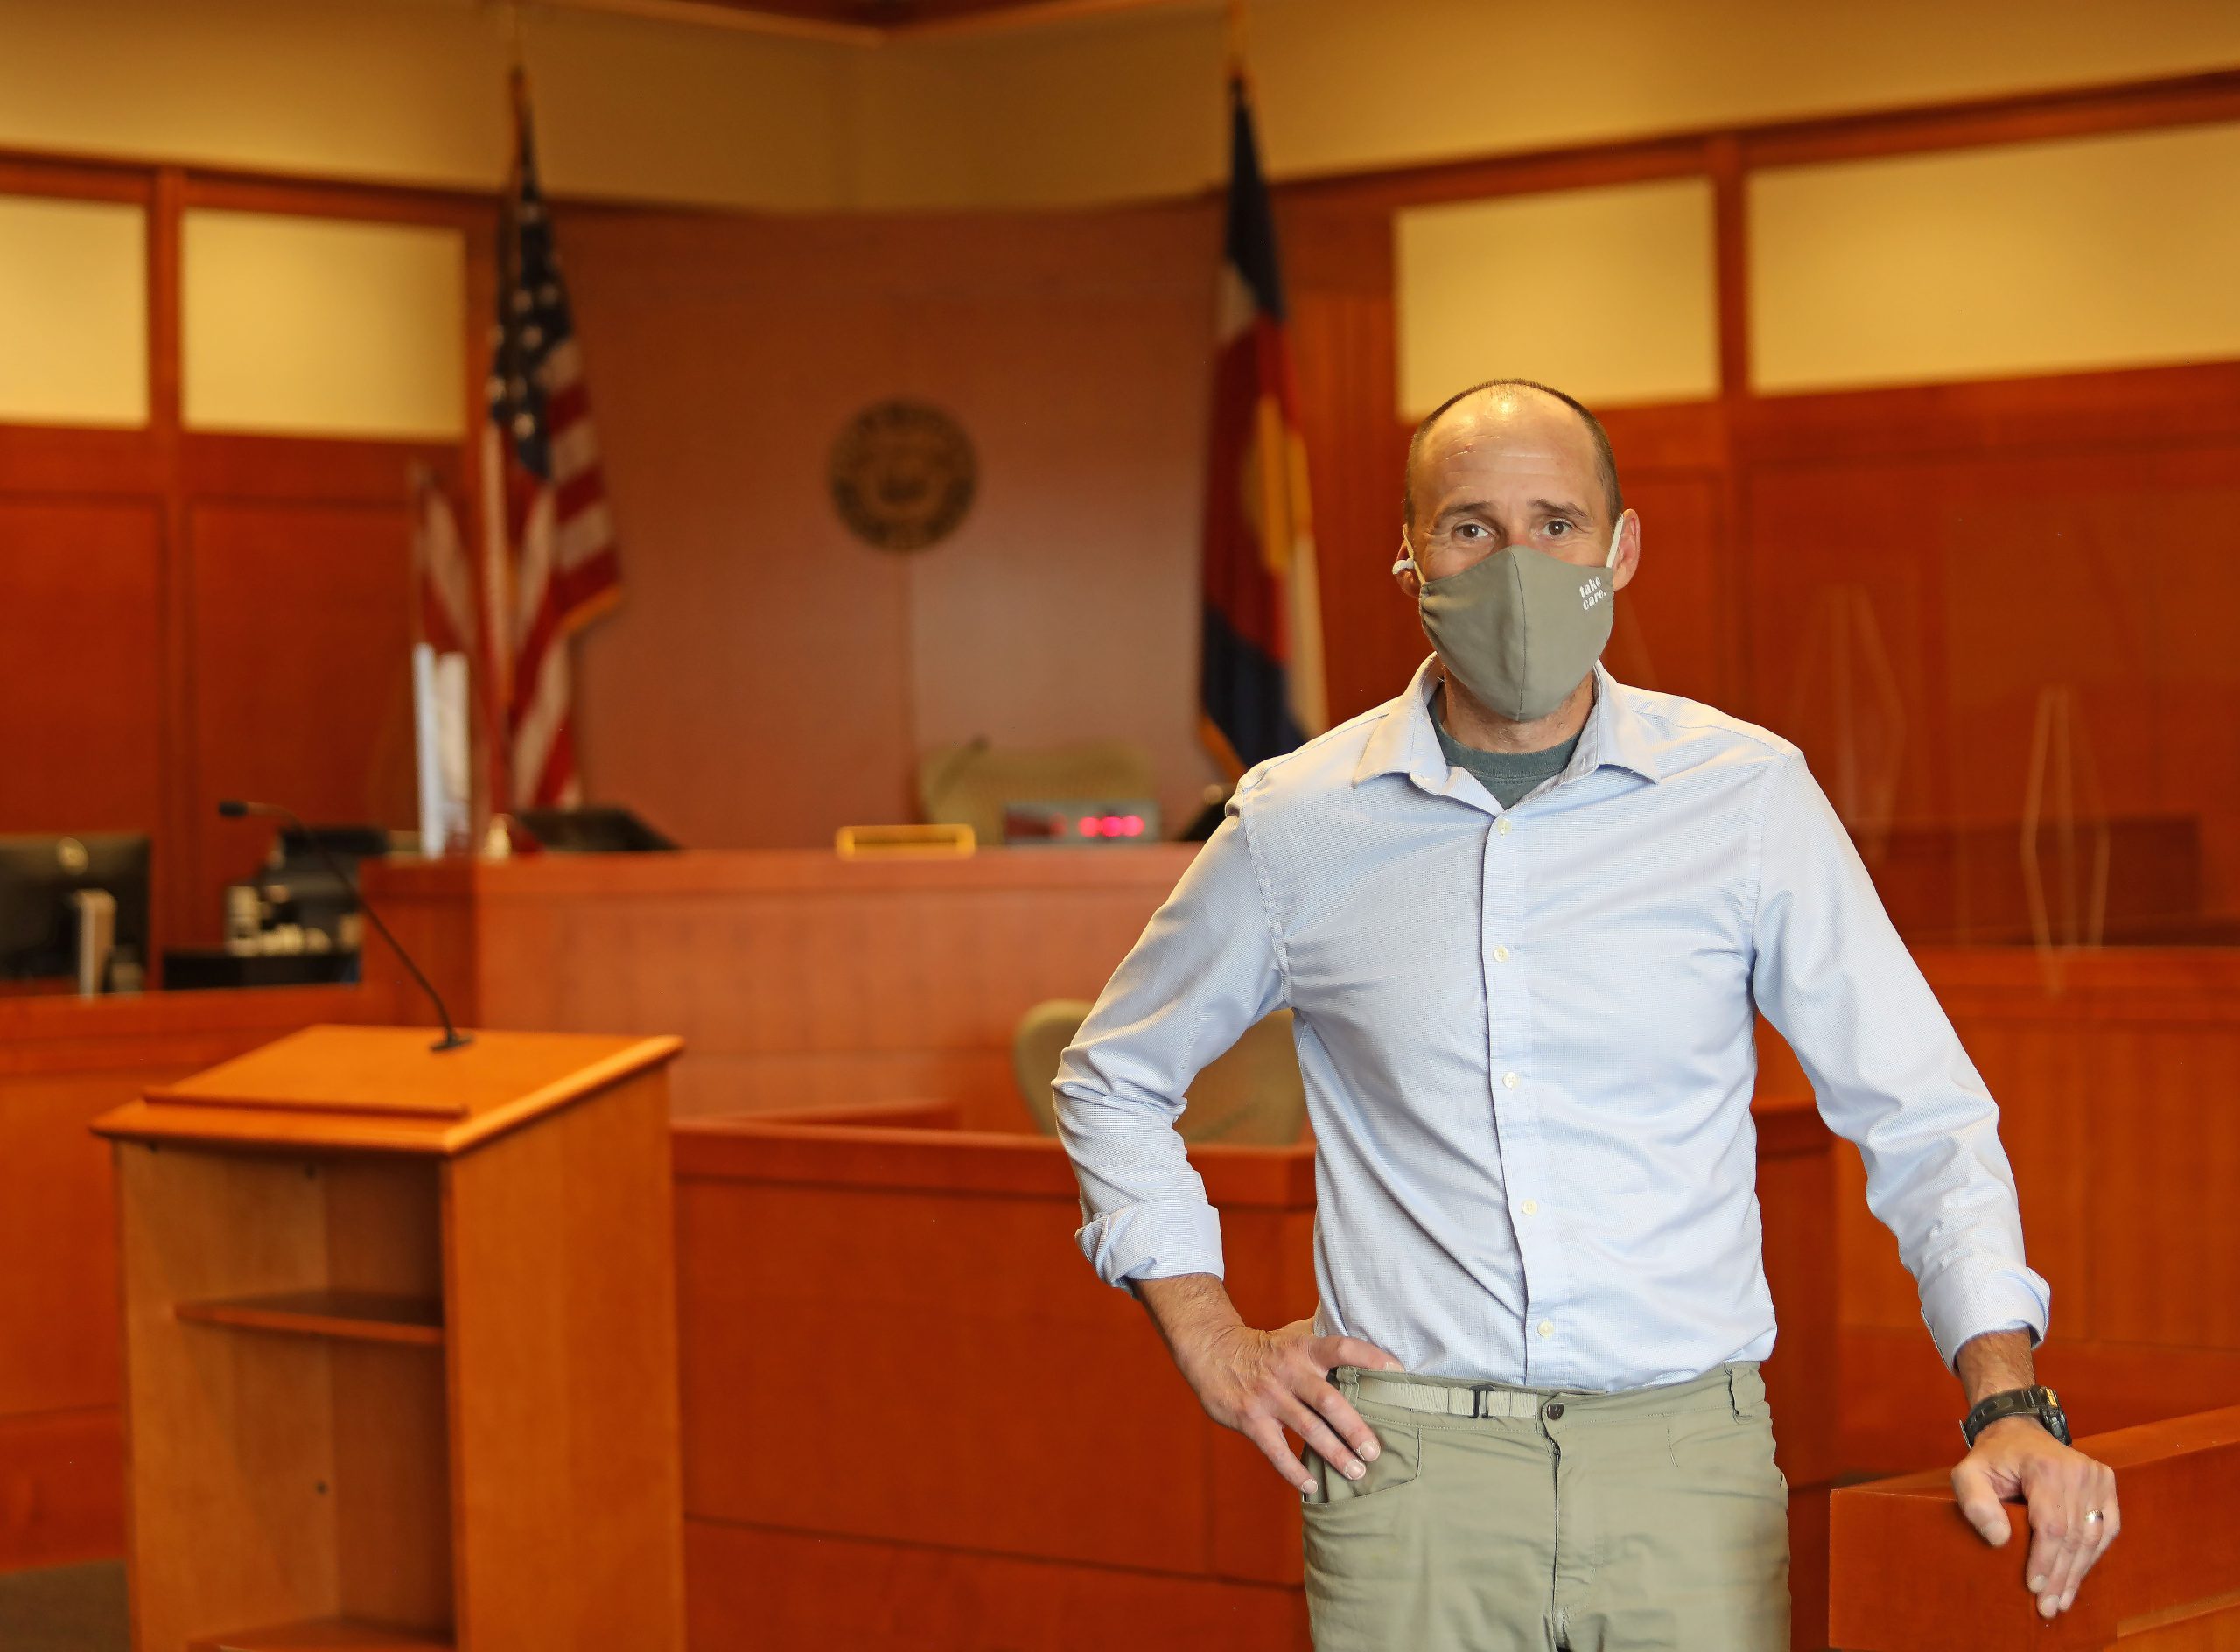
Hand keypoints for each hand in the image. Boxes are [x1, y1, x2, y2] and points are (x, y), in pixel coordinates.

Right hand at [1173, 1315, 1406, 1493]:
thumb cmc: (1264, 1347)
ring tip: (1356, 1472)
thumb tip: (1367, 1340)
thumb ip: (1325, 1339)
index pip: (1342, 1348)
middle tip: (1375, 1451)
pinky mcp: (1251, 1419)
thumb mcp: (1293, 1334)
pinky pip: (1276, 1450)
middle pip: (1328, 1400)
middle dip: (1354, 1428)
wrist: (1211, 1351)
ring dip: (1333, 1453)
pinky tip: (1311, 1486)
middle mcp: (1289, 1371)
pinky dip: (1294, 1471)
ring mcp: (1269, 1396)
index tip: (1397, 1372)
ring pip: (1307, 1429)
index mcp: (1304, 1349)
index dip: (1370, 1357)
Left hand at [1952, 1417, 2119, 1618]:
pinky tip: (2078, 1578)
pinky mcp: (2106, 1485)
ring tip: (2061, 1601)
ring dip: (2078, 1573)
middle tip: (2047, 1606)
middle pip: (2074, 1536)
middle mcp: (2079, 1471)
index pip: (2051, 1526)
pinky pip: (2106, 1530)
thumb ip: (1975, 1503)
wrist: (2018, 1431)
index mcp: (2045, 1467)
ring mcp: (2097, 1477)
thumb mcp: (1968, 1474)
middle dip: (2061, 1576)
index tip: (2034, 1587)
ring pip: (2093, 1537)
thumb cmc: (1992, 1458)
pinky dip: (2092, 1556)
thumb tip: (1999, 1539)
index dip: (2045, 1561)